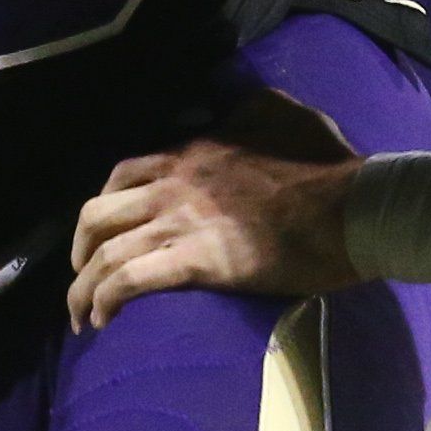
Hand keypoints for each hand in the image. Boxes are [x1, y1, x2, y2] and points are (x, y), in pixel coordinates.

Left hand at [69, 138, 364, 330]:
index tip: (105, 233)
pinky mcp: (198, 262)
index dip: (105, 205)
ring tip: (83, 318)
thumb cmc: (327, 166)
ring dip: (83, 289)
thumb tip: (236, 109)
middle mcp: (173, 187)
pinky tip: (104, 321)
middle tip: (84, 277)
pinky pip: (130, 281)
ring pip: (104, 254)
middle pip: (96, 215)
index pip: (123, 175)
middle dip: (79, 250)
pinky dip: (107, 301)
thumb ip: (251, 108)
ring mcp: (182, 224)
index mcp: (190, 155)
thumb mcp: (284, 114)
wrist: (352, 206)